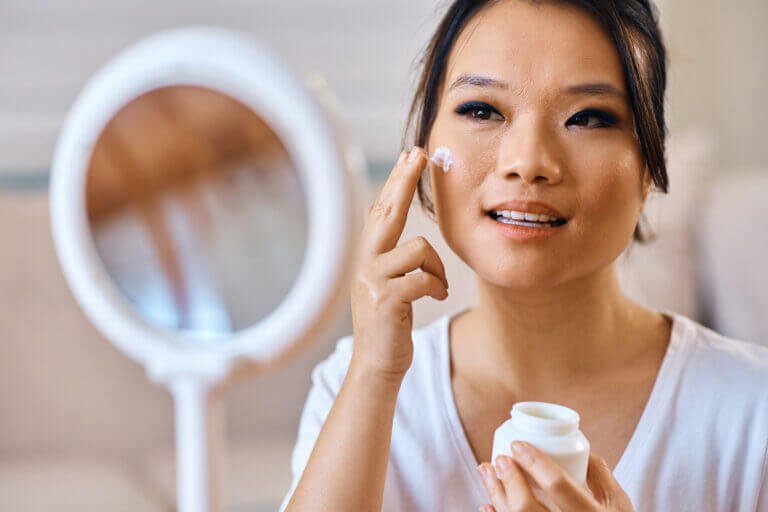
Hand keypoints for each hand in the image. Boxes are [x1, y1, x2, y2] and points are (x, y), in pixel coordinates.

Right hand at [349, 147, 448, 378]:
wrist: (377, 364)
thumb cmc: (389, 324)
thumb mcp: (387, 284)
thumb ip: (392, 257)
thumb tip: (398, 226)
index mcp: (368, 257)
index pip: (381, 211)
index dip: (395, 181)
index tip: (409, 155)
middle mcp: (365, 263)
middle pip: (388, 212)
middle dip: (405, 180)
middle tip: (420, 153)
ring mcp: (372, 280)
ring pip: (419, 249)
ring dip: (437, 269)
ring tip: (437, 285)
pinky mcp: (386, 299)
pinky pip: (425, 278)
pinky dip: (437, 286)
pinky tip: (437, 296)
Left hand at [476, 442, 634, 510]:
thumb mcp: (618, 503)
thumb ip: (600, 474)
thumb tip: (576, 446)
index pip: (559, 486)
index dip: (535, 462)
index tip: (518, 445)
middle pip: (527, 507)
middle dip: (509, 479)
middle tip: (500, 458)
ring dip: (495, 493)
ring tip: (487, 471)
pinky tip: (488, 505)